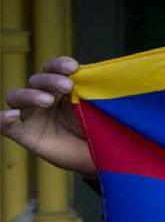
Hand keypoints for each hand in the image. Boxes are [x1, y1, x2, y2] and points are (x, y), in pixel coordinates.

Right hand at [2, 56, 95, 176]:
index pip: (53, 69)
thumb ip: (92, 91)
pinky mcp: (23, 134)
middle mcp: (42, 97)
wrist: (97, 156)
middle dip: (50, 80)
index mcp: (61, 87)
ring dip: (30, 95)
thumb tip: (97, 75)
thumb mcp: (97, 108)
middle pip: (36, 80)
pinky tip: (12, 116)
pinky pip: (5, 126)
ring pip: (16, 97)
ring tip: (48, 101)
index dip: (59, 65)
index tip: (72, 67)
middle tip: (68, 86)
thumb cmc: (98, 128)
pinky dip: (3, 119)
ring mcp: (31, 116)